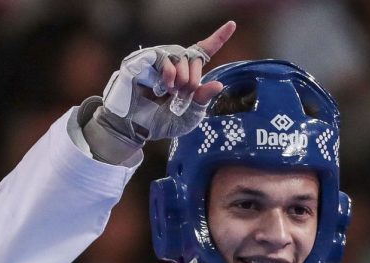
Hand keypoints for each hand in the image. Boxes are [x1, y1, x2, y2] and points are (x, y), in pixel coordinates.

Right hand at [100, 21, 235, 141]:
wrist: (137, 129)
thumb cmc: (161, 123)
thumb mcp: (189, 116)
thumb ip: (203, 100)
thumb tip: (218, 84)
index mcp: (186, 73)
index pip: (204, 51)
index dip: (218, 37)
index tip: (232, 25)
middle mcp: (172, 63)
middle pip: (194, 57)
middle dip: (193, 79)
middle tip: (181, 95)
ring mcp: (156, 60)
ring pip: (180, 56)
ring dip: (181, 78)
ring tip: (171, 92)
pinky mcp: (141, 60)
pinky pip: (162, 57)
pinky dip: (168, 73)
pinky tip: (164, 86)